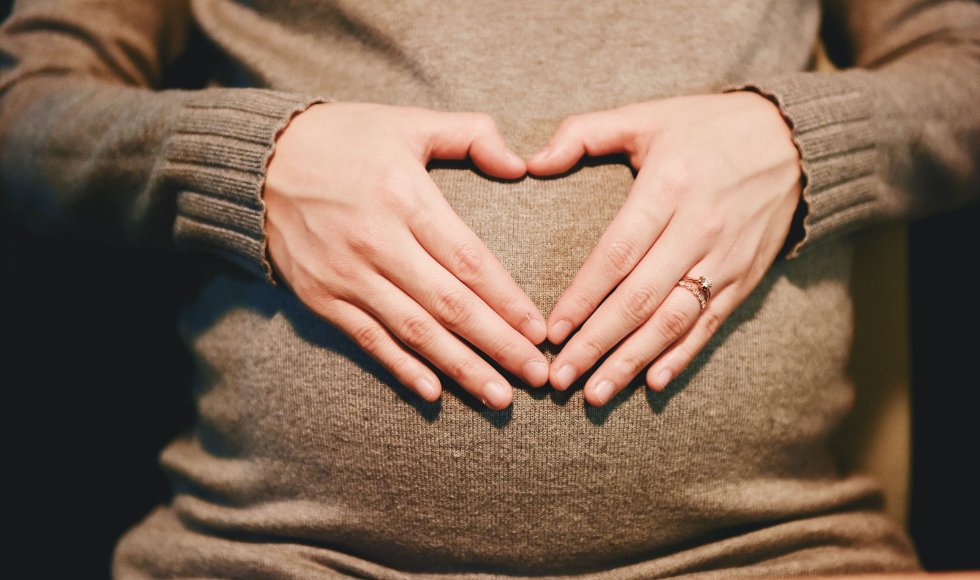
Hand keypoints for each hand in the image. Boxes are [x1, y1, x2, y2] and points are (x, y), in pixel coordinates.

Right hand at [264, 103, 548, 409]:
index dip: (508, 301)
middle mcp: (376, 242)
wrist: (259, 160)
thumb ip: (471, 134)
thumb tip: (520, 165)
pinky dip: (401, 368)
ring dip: (461, 368)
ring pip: (414, 332)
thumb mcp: (408, 122)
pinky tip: (434, 393)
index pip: (469, 260)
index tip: (540, 331)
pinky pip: (368, 340)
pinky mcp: (321, 297)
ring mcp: (345, 275)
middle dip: (499, 345)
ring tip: (500, 396)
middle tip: (537, 377)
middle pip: (450, 305)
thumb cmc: (344, 138)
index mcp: (405, 197)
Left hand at [526, 92, 801, 405]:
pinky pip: (710, 324)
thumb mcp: (645, 116)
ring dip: (632, 361)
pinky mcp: (745, 277)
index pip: (616, 254)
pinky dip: (681, 357)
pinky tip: (652, 383)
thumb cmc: (706, 128)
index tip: (551, 331)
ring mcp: (726, 258)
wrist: (794, 140)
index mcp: (669, 187)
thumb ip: (583, 134)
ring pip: (673, 321)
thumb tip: (530, 163)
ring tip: (595, 394)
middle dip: (596, 343)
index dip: (582, 297)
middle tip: (560, 378)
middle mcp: (699, 228)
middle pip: (640, 299)